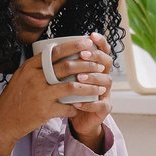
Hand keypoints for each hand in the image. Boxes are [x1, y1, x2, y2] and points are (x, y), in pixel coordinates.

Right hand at [0, 35, 108, 155]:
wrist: (3, 122)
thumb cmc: (14, 98)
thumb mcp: (21, 77)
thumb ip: (36, 68)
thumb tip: (54, 54)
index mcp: (29, 67)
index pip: (55, 52)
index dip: (73, 46)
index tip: (88, 44)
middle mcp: (34, 78)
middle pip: (66, 67)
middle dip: (87, 65)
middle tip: (100, 66)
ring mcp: (40, 95)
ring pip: (72, 87)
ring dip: (89, 87)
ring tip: (100, 88)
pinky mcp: (44, 111)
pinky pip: (67, 108)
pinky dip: (77, 107)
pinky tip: (81, 107)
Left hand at [66, 33, 113, 152]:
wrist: (77, 120)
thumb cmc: (69, 96)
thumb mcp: (65, 78)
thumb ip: (63, 65)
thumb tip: (49, 47)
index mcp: (95, 68)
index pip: (102, 51)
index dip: (100, 42)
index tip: (91, 35)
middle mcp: (103, 78)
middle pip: (107, 62)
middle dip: (95, 57)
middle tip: (82, 55)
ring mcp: (106, 93)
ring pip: (106, 81)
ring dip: (93, 78)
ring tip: (79, 78)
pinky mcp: (104, 109)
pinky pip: (100, 105)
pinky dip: (89, 103)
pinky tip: (78, 102)